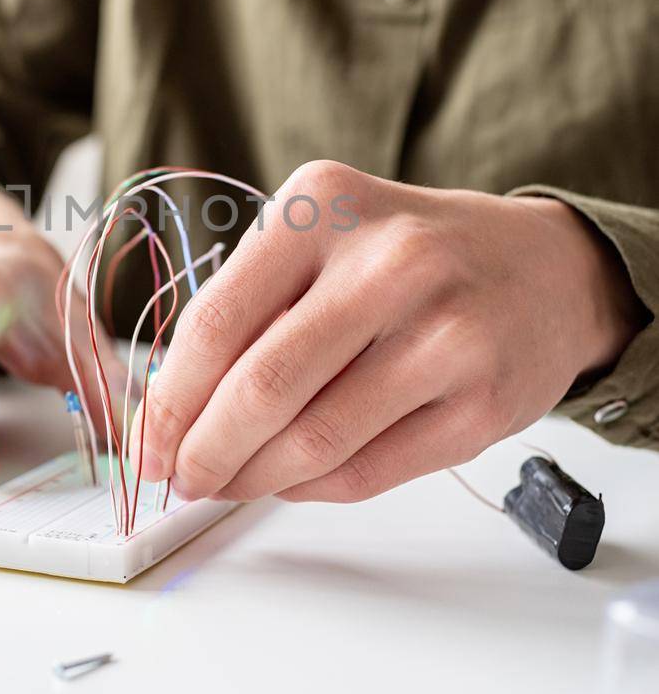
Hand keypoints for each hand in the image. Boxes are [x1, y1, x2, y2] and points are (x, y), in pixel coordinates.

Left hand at [127, 161, 645, 505]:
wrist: (546, 271)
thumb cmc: (411, 257)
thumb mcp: (326, 235)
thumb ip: (250, 305)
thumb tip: (168, 412)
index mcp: (326, 206)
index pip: (218, 320)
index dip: (169, 399)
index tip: (146, 443)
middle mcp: (391, 262)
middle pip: (263, 387)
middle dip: (205, 450)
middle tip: (182, 478)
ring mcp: (446, 334)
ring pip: (315, 440)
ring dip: (253, 478)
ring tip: (229, 484)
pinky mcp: (483, 404)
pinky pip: (368, 470)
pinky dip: (311, 488)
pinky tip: (290, 480)